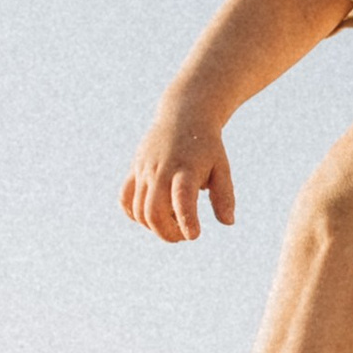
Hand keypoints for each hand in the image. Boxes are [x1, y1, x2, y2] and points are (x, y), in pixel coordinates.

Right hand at [125, 99, 237, 243]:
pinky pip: (125, 200)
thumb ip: (224, 195)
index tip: (194, 235)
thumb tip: (227, 222)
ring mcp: (144, 171)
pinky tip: (153, 215)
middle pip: (153, 212)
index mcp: (186, 169)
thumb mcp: (222, 168)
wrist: (183, 117)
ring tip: (173, 220)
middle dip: (168, 233)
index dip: (186, 220)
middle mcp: (161, 170)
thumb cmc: (206, 147)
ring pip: (138, 211)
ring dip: (154, 226)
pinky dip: (135, 215)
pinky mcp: (133, 170)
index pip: (182, 198)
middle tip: (184, 235)